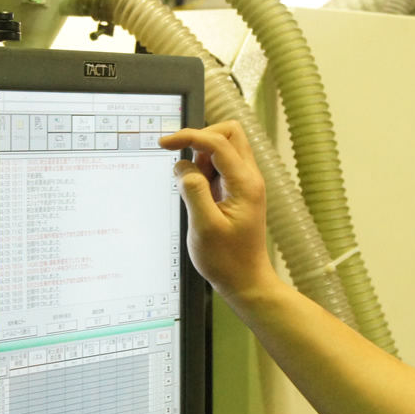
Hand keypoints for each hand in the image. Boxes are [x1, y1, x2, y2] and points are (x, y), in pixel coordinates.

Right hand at [159, 121, 272, 296]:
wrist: (245, 280)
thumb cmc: (227, 260)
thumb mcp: (204, 227)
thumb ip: (193, 191)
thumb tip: (183, 167)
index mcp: (245, 183)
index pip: (218, 142)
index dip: (189, 136)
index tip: (165, 143)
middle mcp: (249, 177)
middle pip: (229, 133)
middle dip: (200, 139)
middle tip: (185, 165)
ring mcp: (243, 182)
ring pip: (223, 147)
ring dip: (201, 157)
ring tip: (192, 189)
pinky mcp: (236, 190)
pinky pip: (219, 165)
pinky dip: (202, 170)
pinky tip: (196, 194)